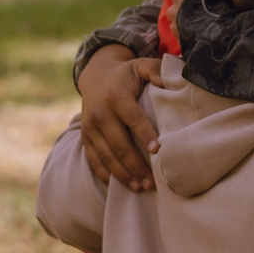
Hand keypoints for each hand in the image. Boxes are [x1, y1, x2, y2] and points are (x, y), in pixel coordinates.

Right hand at [78, 47, 173, 191]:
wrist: (96, 76)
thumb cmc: (126, 74)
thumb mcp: (141, 65)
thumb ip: (155, 70)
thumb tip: (167, 82)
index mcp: (116, 97)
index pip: (133, 119)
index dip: (145, 134)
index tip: (158, 150)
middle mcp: (100, 114)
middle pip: (119, 144)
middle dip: (136, 164)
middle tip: (152, 181)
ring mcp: (90, 128)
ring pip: (106, 156)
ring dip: (123, 174)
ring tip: (140, 187)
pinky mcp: (85, 138)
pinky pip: (94, 160)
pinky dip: (105, 174)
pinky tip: (120, 186)